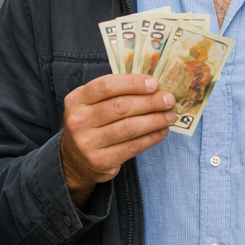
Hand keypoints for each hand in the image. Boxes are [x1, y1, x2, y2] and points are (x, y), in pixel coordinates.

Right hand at [61, 74, 177, 201]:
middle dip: (150, 102)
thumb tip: (153, 86)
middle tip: (168, 99)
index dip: (132, 83)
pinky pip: (133, 146)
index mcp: (77, 100)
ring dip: (155, 120)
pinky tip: (162, 131)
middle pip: (121, 107)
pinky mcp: (101, 161)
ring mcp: (88, 143)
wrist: (74, 161)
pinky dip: (152, 137)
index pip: (106, 86)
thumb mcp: (91, 104)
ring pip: (129, 128)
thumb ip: (115, 93)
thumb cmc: (91, 124)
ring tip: (170, 116)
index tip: (154, 83)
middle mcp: (79, 121)